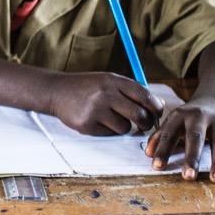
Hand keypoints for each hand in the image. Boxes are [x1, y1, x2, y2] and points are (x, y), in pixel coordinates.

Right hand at [44, 72, 164, 135]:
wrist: (56, 91)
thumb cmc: (88, 87)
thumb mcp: (108, 80)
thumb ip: (131, 91)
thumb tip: (158, 105)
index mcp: (113, 81)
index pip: (144, 96)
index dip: (155, 107)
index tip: (156, 113)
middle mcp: (105, 94)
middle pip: (139, 115)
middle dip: (145, 122)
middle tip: (143, 123)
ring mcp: (95, 110)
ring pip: (125, 127)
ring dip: (123, 126)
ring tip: (112, 118)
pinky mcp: (87, 125)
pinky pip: (109, 133)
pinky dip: (108, 130)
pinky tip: (98, 120)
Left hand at [145, 94, 214, 181]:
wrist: (213, 100)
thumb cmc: (188, 118)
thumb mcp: (172, 122)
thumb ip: (160, 137)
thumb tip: (149, 154)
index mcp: (180, 115)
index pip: (169, 133)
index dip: (163, 149)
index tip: (157, 167)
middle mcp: (200, 116)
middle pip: (196, 137)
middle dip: (192, 157)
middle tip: (188, 176)